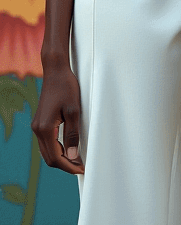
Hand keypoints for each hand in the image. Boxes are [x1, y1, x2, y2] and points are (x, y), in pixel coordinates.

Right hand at [32, 60, 83, 174]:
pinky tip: (68, 148)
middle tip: (81, 167)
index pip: (55, 157)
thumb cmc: (66, 88)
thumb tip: (73, 156)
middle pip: (49, 157)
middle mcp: (37, 130)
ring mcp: (37, 127)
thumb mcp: (74, 111)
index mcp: (44, 129)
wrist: (56, 72)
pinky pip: (47, 142)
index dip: (69, 166)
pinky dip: (57, 149)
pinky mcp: (40, 123)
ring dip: (61, 158)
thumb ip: (73, 134)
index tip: (81, 169)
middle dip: (65, 165)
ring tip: (77, 160)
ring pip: (47, 151)